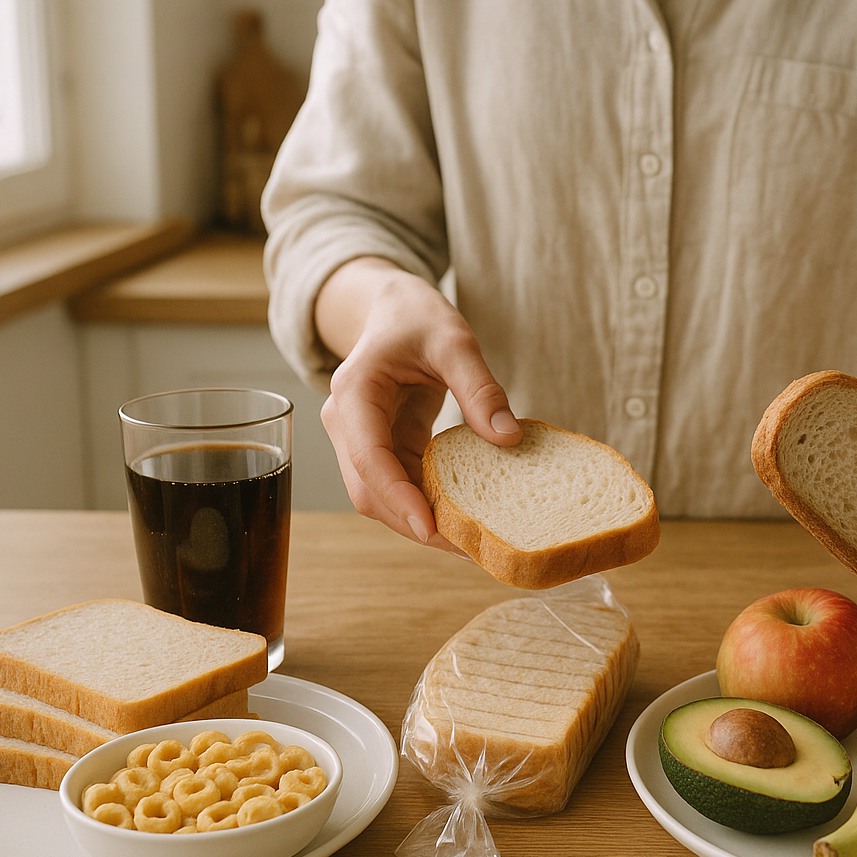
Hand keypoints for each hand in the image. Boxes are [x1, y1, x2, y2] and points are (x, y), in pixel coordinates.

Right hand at [316, 258, 519, 548]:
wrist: (391, 308)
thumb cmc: (416, 317)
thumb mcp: (454, 340)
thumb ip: (480, 388)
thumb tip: (508, 439)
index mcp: (354, 393)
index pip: (368, 456)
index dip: (398, 496)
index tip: (430, 527)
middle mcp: (347, 423)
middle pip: (369, 491)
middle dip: (414, 522)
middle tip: (468, 549)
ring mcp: (361, 439)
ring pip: (383, 497)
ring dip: (424, 520)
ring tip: (475, 543)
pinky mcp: (382, 448)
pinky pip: (402, 485)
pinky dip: (430, 504)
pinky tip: (467, 519)